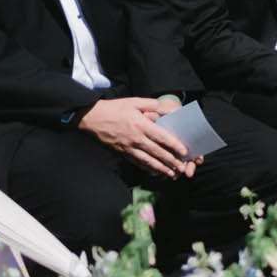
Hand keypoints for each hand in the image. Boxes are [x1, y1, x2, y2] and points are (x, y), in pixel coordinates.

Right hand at [79, 97, 195, 178]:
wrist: (91, 118)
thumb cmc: (115, 108)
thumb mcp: (135, 102)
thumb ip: (153, 105)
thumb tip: (170, 109)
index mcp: (141, 125)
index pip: (161, 137)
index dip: (174, 145)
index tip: (184, 152)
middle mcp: (136, 138)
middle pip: (157, 152)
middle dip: (171, 161)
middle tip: (183, 168)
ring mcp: (128, 147)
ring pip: (147, 161)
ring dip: (161, 169)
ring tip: (172, 174)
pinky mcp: (121, 152)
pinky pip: (136, 162)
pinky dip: (147, 168)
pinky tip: (154, 172)